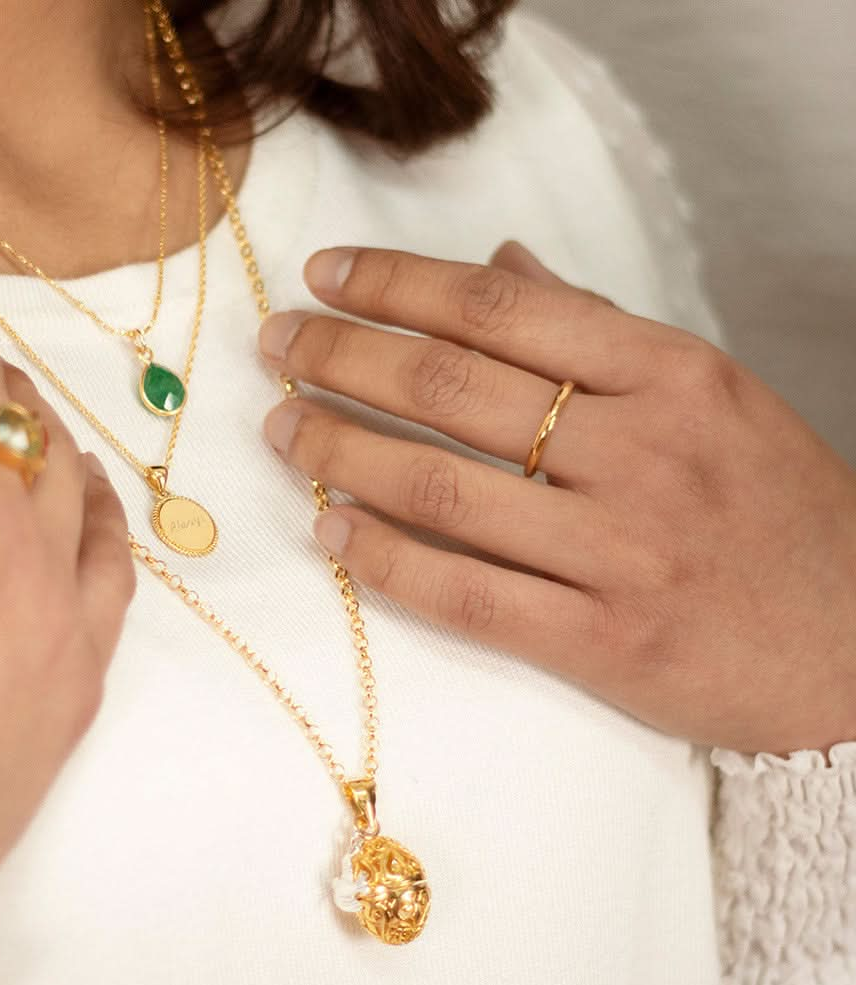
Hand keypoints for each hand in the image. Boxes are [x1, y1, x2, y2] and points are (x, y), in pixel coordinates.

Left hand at [259, 243, 855, 754]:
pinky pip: (463, 593)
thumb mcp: (714, 397)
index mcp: (675, 376)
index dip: (396, 284)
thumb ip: (601, 331)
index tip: (325, 276)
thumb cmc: (779, 514)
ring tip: (282, 428)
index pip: (501, 309)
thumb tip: (500, 267)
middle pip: (451, 389)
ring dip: (338, 450)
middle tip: (277, 344)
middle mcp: (645, 453)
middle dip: (342, 356)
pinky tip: (329, 532)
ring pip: (439, 487)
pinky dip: (382, 558)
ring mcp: (620, 552)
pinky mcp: (601, 644)